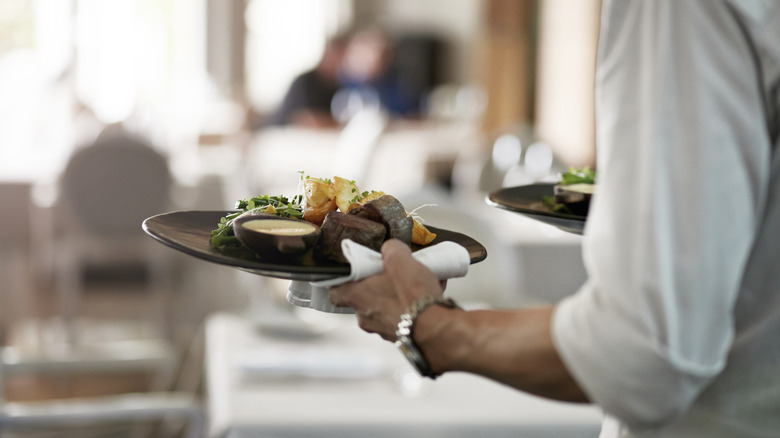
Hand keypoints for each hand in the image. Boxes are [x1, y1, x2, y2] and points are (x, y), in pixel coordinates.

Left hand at [329, 239, 443, 340]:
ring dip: (399, 295)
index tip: (354, 272)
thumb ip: (391, 249)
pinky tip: (430, 293)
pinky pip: (404, 317)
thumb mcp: (399, 258)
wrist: (437, 327)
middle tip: (393, 273)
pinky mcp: (403, 336)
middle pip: (365, 297)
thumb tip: (392, 249)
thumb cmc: (413, 296)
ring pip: (387, 307)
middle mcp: (366, 317)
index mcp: (357, 297)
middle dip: (379, 285)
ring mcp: (383, 329)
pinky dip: (413, 306)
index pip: (335, 292)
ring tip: (418, 281)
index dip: (343, 281)